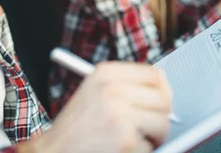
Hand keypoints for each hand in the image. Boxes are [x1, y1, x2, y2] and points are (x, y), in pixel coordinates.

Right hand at [24, 62, 172, 152]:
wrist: (54, 152)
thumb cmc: (76, 129)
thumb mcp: (95, 94)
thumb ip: (126, 88)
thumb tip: (166, 94)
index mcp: (105, 74)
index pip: (155, 75)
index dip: (163, 92)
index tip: (160, 104)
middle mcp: (112, 90)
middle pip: (164, 99)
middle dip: (161, 117)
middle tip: (149, 129)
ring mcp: (119, 114)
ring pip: (162, 124)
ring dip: (152, 138)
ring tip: (128, 141)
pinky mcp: (125, 140)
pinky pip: (150, 147)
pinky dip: (140, 152)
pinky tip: (118, 150)